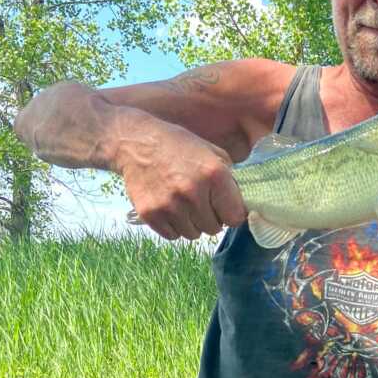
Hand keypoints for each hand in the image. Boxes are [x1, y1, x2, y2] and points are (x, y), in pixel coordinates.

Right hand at [116, 116, 246, 240]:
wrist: (136, 142)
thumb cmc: (178, 146)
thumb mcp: (212, 152)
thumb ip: (230, 179)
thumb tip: (241, 207)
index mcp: (214, 175)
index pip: (236, 217)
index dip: (232, 214)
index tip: (225, 208)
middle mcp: (193, 192)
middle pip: (214, 229)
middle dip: (212, 218)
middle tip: (201, 203)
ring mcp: (170, 205)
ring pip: (193, 234)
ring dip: (192, 223)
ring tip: (184, 204)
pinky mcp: (150, 214)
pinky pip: (172, 235)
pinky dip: (174, 226)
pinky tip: (170, 208)